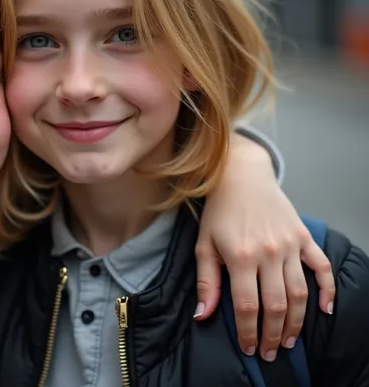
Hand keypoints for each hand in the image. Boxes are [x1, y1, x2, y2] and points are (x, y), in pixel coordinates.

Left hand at [193, 134, 334, 361]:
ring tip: (288, 340)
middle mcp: (268, 253)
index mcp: (241, 257)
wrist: (240, 175)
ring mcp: (289, 245)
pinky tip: (324, 310)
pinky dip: (326, 290)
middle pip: (276, 305)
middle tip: (270, 352)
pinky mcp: (303, 237)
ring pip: (299, 293)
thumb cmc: (219, 211)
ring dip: (296, 321)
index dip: (249, 332)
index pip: (247, 306)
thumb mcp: (203, 244)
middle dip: (273, 334)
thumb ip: (206, 282)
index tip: (249, 348)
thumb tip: (202, 315)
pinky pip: (321, 267)